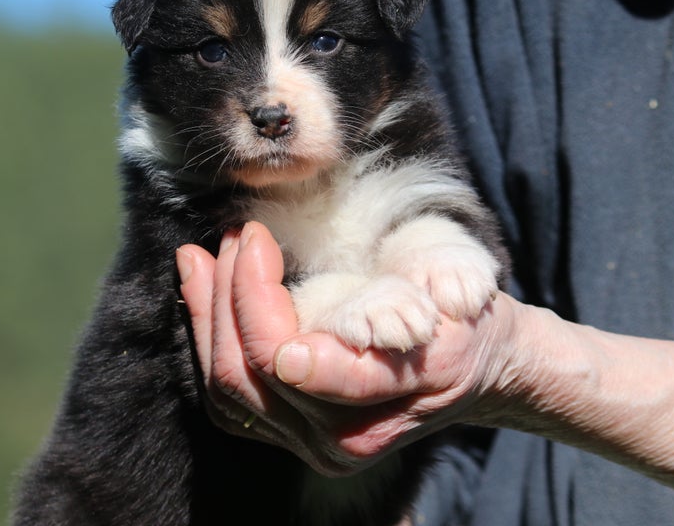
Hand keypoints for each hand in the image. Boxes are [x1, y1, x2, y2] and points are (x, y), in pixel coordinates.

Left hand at [176, 221, 521, 475]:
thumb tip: (365, 336)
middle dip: (229, 292)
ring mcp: (307, 441)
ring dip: (207, 312)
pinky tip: (200, 284)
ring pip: (225, 387)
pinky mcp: (286, 430)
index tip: (255, 240)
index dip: (258, 304)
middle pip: (248, 375)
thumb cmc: (463, 314)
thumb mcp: (457, 290)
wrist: (472, 360)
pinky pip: (226, 392)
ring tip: (202, 253)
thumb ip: (409, 310)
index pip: (294, 366)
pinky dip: (206, 334)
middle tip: (240, 231)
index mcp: (383, 406)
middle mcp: (339, 441)